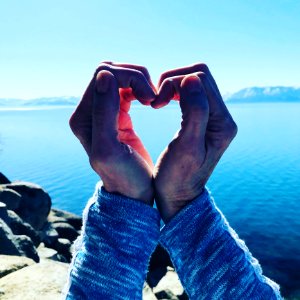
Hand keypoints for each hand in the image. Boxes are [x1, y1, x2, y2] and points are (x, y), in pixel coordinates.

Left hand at [69, 62, 155, 204]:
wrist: (133, 192)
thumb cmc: (125, 177)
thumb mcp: (110, 150)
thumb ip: (104, 113)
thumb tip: (105, 76)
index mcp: (83, 117)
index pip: (103, 75)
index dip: (130, 78)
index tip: (150, 98)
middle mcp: (89, 111)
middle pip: (110, 71)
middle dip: (135, 77)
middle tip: (152, 97)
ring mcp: (103, 111)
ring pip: (119, 76)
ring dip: (139, 82)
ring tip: (152, 99)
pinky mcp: (117, 113)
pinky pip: (126, 88)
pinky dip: (140, 88)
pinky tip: (150, 101)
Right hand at [151, 63, 237, 221]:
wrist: (179, 195)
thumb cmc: (178, 178)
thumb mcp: (186, 147)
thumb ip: (194, 112)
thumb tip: (191, 79)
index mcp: (222, 123)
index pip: (200, 79)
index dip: (174, 82)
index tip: (155, 102)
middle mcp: (222, 117)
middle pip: (199, 75)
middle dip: (173, 80)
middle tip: (155, 99)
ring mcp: (213, 117)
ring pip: (194, 81)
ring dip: (172, 84)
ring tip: (157, 101)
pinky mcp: (202, 119)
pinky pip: (190, 93)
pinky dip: (174, 91)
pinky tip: (163, 102)